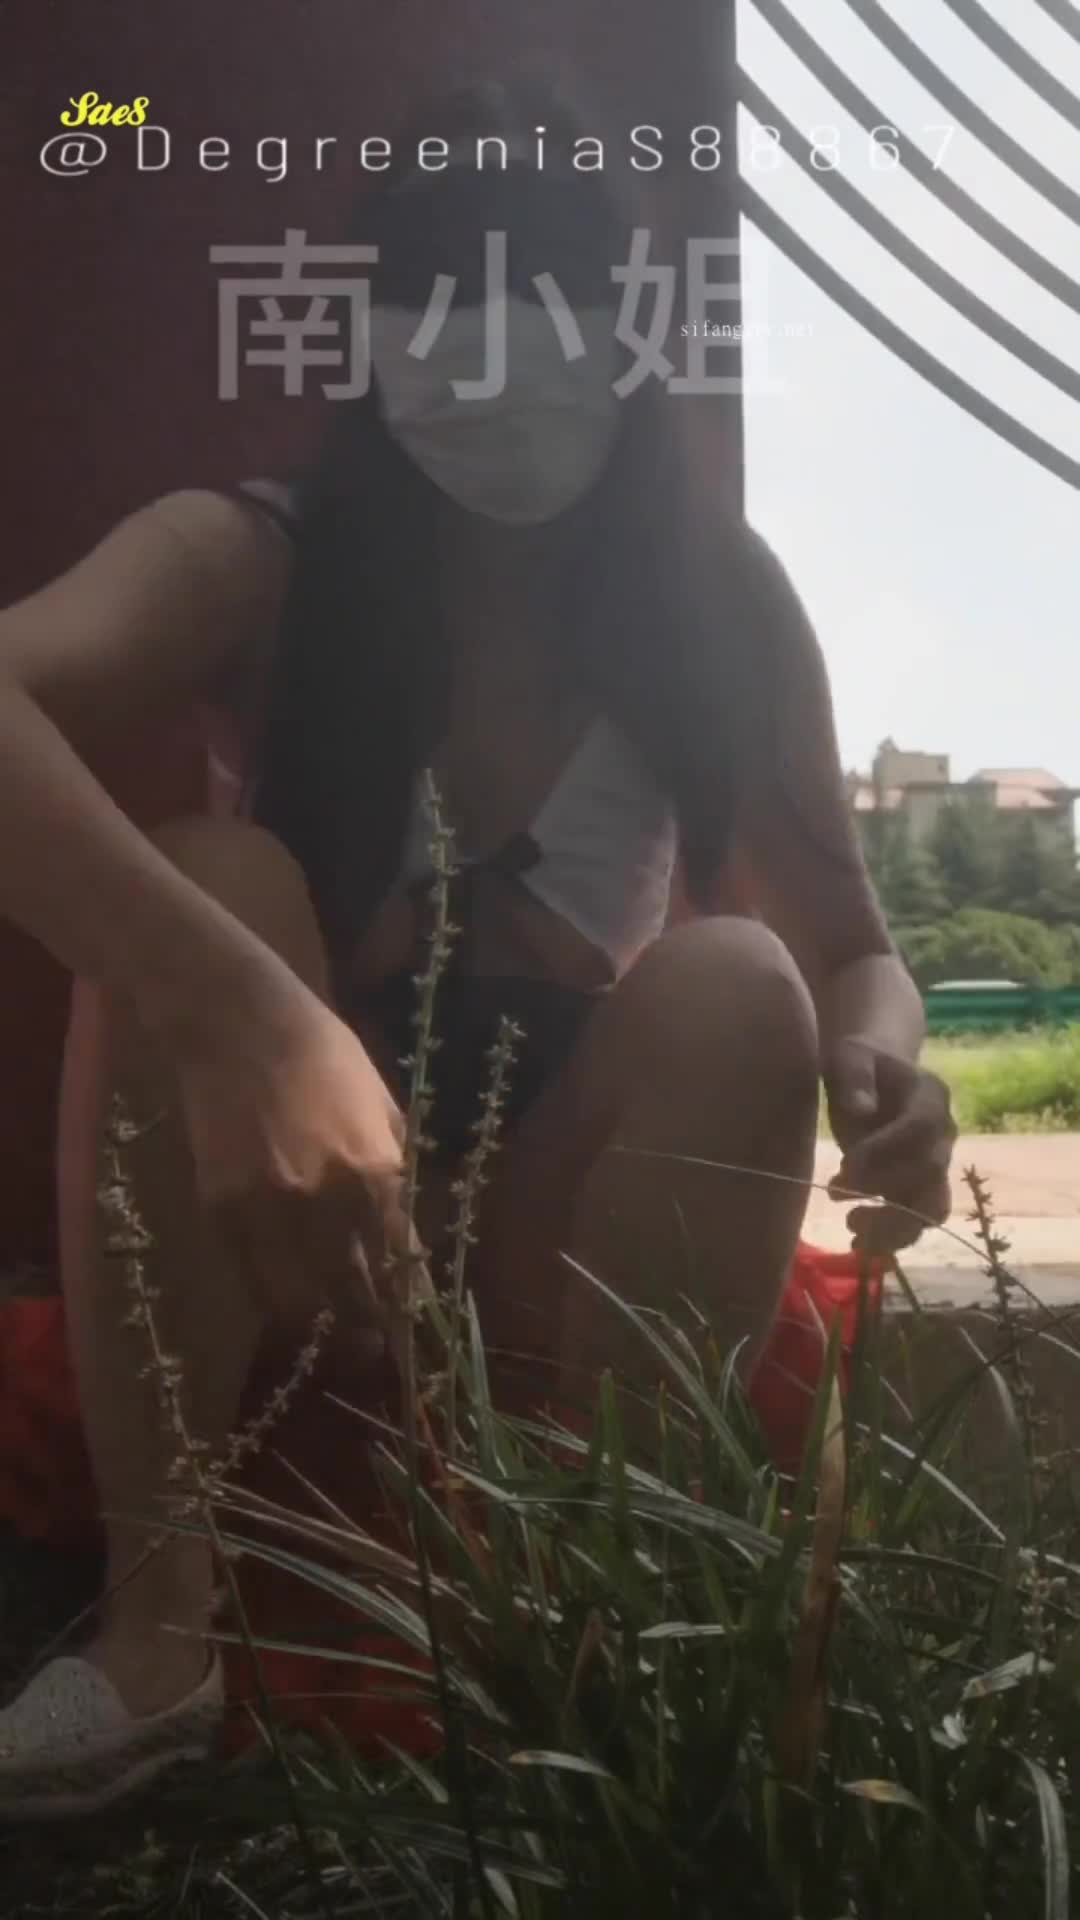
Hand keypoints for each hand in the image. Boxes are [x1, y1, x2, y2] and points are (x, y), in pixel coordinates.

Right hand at [167, 957, 417, 1350]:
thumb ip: (398, 1170)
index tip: (420, 1332)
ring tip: (341, 1346)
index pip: (402, 1261)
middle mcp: (325, 1201)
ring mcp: (268, 1211)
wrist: (238, 1023)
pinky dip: (276, 1301)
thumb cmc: (325, 1054)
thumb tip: (410, 1230)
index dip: (413, 1305)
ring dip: (325, 1329)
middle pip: (356, 1293)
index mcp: (374, 1171)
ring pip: (302, 1300)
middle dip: (374, 1333)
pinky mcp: (222, 1211)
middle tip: (384, 1357)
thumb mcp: (384, 1106)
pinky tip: (292, 1309)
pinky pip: (253, 1279)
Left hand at [822, 1034, 956, 1254]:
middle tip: (836, 1192)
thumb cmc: (859, 1063)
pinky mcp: (920, 1188)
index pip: (920, 1128)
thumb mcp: (849, 1056)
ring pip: (931, 1207)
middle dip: (883, 1189)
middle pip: (929, 1173)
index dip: (886, 1151)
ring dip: (894, 1227)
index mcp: (931, 1095)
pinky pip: (918, 1220)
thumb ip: (855, 1077)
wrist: (874, 1075)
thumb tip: (862, 1109)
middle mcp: (943, 1133)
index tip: (846, 1164)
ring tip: (852, 1230)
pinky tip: (858, 1244)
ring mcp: (937, 1164)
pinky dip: (892, 1238)